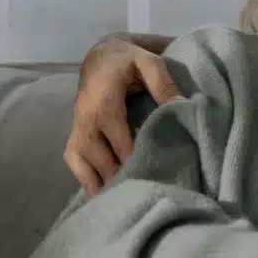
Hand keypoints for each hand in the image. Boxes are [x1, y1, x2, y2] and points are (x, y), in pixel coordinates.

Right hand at [64, 35, 181, 194]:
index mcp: (104, 102)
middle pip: (96, 153)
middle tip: (137, 195)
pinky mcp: (74, 133)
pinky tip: (100, 195)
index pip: (115, 135)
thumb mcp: (150, 62)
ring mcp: (77, 126)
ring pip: (81, 160)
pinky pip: (74, 159)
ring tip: (118, 202)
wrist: (101, 55)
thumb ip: (164, 83)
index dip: (127, 155)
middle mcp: (85, 118)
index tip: (145, 174)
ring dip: (97, 181)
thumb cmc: (129, 60)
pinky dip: (84, 178)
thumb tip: (183, 105)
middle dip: (113, 174)